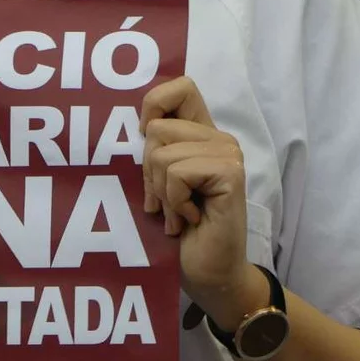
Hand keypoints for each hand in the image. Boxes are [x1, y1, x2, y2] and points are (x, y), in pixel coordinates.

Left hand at [140, 77, 266, 329]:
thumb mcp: (155, 187)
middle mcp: (217, 138)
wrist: (208, 274)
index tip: (143, 143)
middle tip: (164, 203)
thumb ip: (151, 153)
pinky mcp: (230, 173)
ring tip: (177, 215)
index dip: (154, 104)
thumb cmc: (178, 235)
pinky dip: (174, 201)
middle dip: (148, 172)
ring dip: (161, 193)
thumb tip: (129, 129)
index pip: (179, 87)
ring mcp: (227, 153)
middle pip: (156, 128)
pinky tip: (189, 219)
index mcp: (199, 135)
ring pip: (162, 153)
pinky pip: (177, 172)